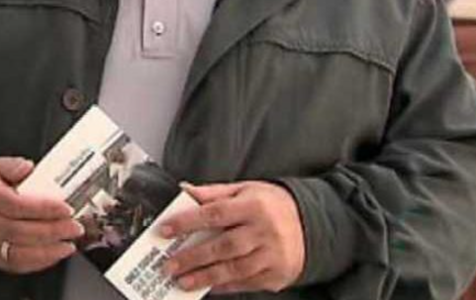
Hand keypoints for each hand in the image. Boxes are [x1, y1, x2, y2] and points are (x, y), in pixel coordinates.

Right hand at [0, 157, 82, 273]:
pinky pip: (18, 264)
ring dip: (49, 250)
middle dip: (53, 231)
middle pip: (21, 231)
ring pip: (20, 252)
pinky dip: (40, 261)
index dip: (43, 209)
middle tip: (74, 226)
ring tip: (69, 243)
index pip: (16, 205)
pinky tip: (56, 253)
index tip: (65, 208)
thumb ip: (12, 165)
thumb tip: (28, 167)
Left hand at [159, 181, 305, 294]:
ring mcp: (273, 255)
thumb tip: (183, 189)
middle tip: (169, 265)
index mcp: (253, 205)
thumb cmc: (270, 204)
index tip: (164, 230)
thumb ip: (212, 193)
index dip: (187, 222)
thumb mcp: (244, 190)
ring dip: (205, 277)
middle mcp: (264, 231)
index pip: (214, 213)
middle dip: (193, 257)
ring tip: (182, 281)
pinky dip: (225, 286)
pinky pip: (247, 283)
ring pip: (234, 269)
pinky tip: (208, 286)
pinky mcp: (277, 274)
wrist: (312, 223)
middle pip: (224, 246)